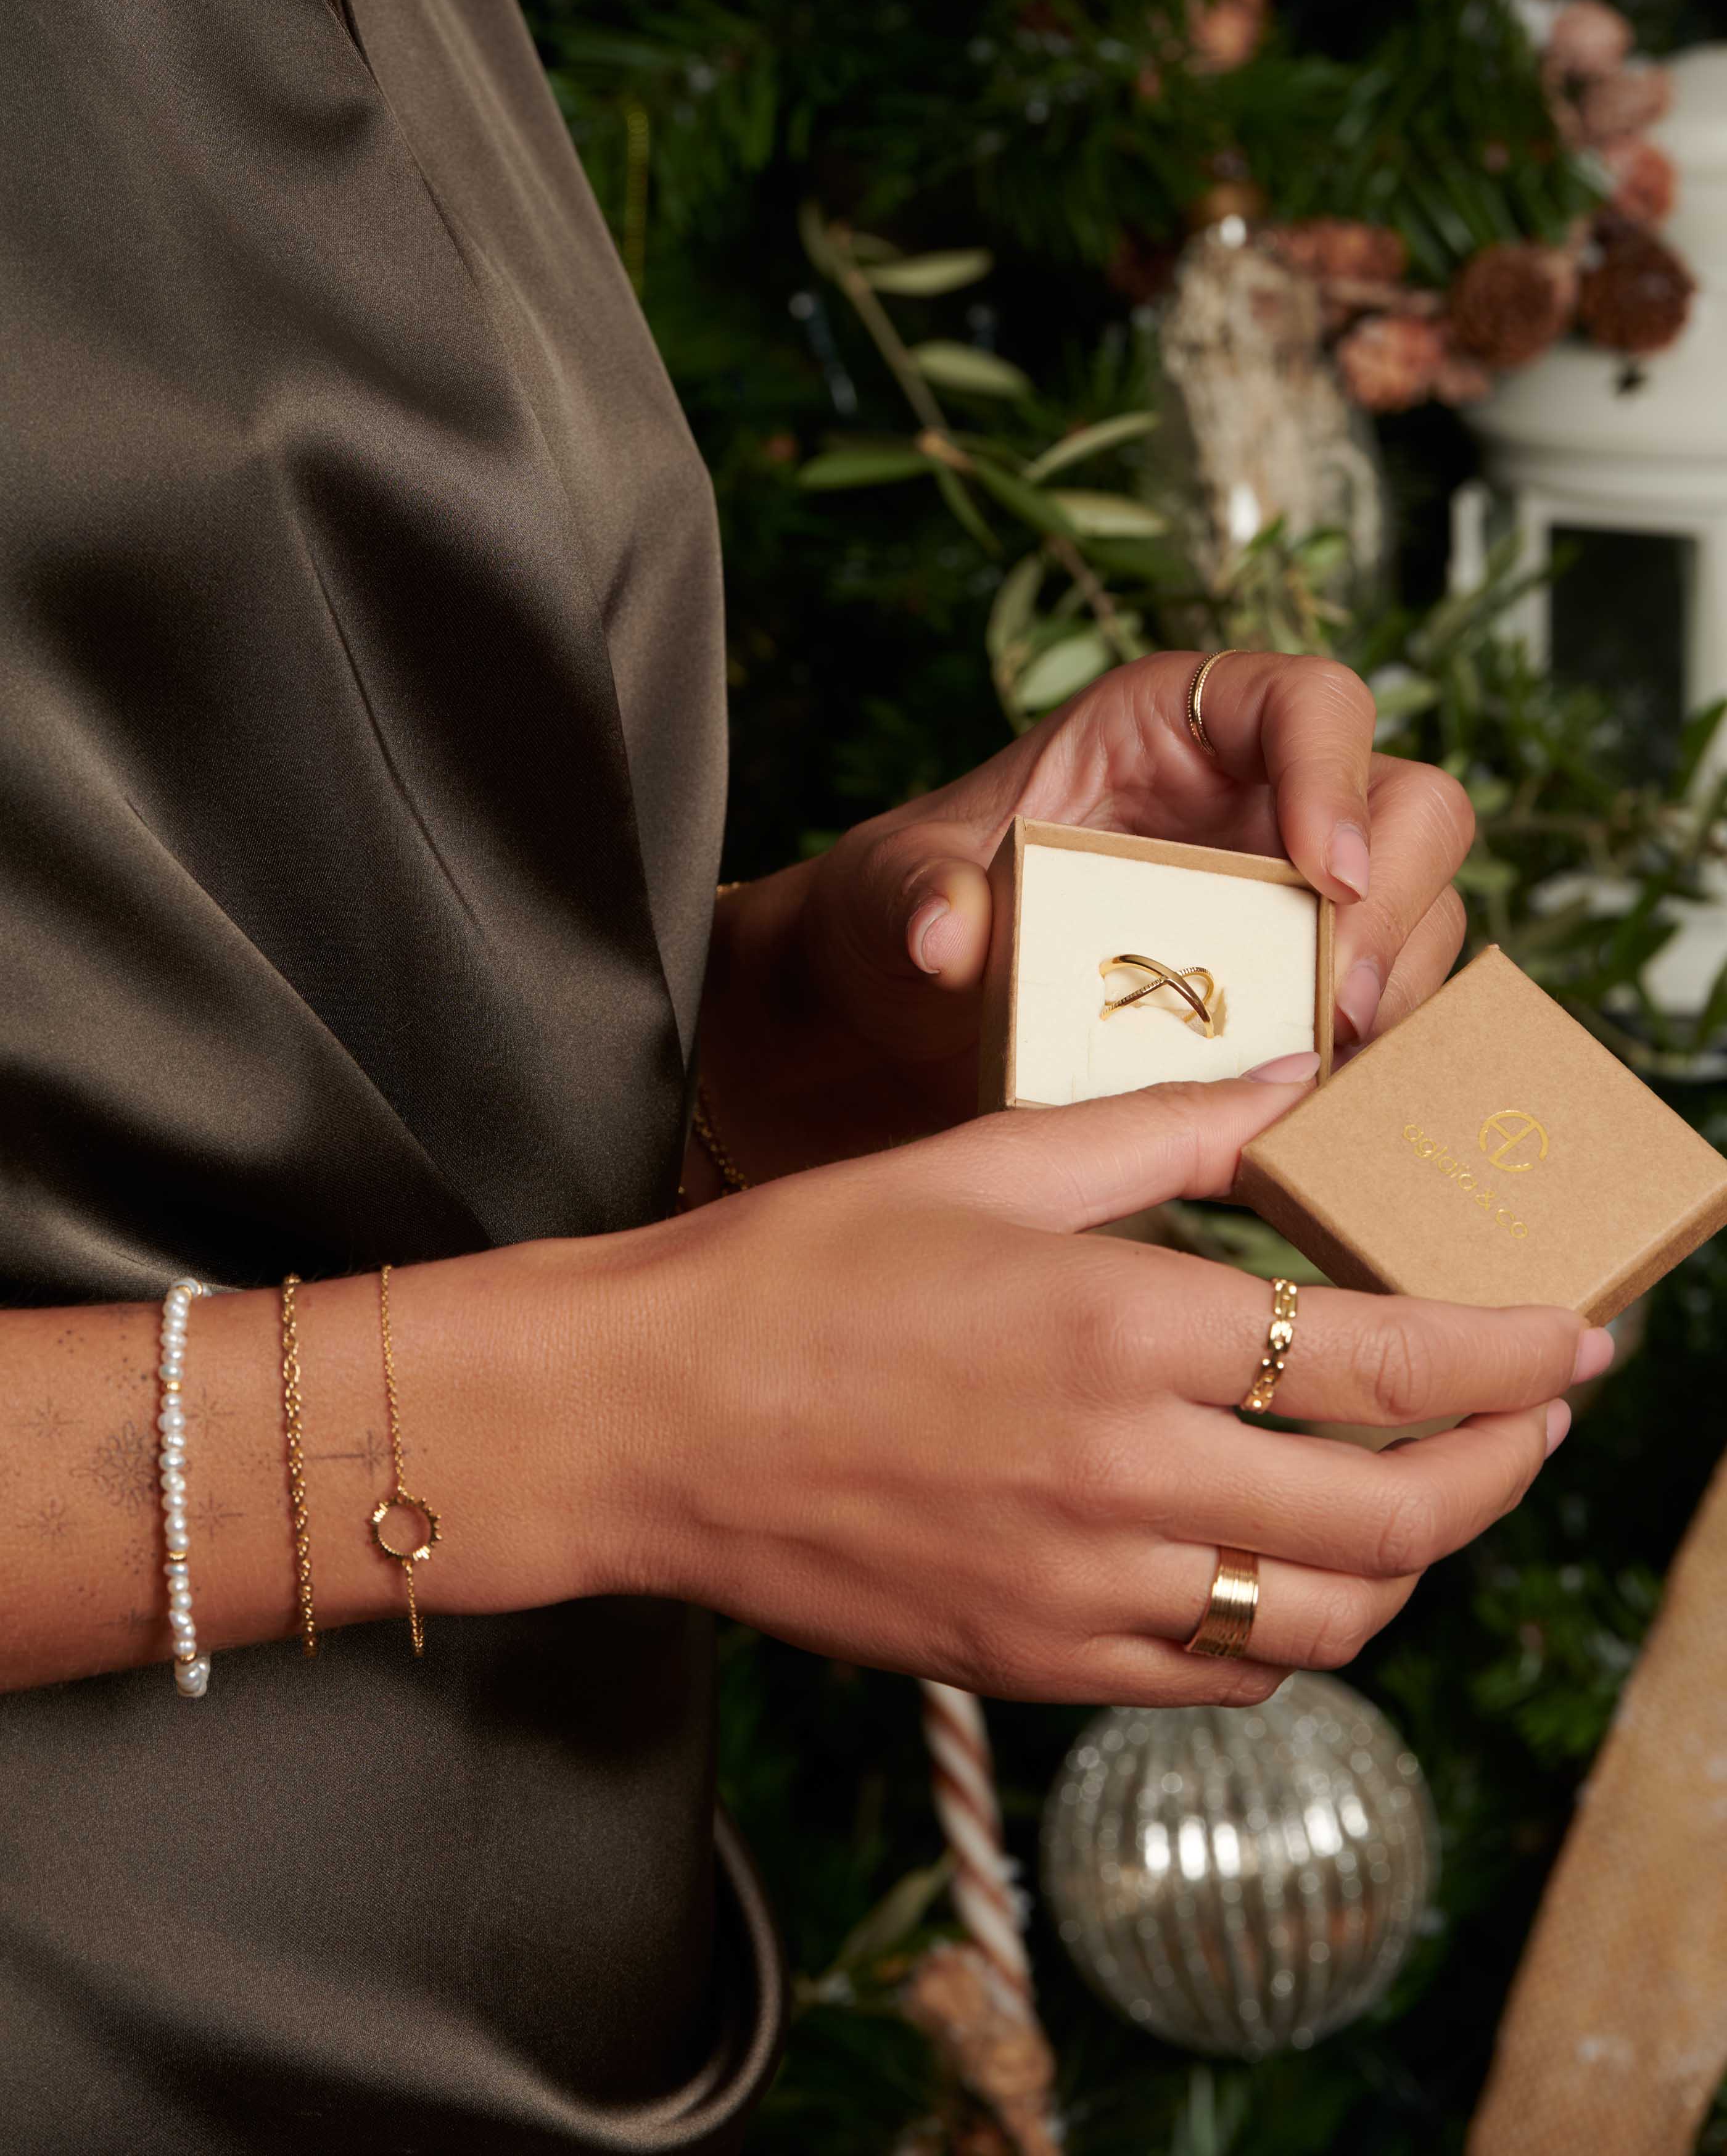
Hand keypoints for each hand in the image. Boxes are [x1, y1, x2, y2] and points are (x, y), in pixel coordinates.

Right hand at [594, 1078, 1603, 1702]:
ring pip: (1325, 1623)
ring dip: (1410, 1564)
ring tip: (1423, 1496)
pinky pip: (1220, 1681)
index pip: (1389, 1361)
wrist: (639, 1418)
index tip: (1583, 1340)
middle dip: (1503, 1470)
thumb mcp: (982, 1162)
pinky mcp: (1030, 1663)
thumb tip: (1300, 1074)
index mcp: (1119, 1326)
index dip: (1517, 1356)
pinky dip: (1290, 1632)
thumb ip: (1167, 1124)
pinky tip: (1280, 1568)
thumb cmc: (794, 1270)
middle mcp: (1120, 1477)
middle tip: (1535, 1424)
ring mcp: (1077, 1591)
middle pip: (1394, 1518)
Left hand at [700, 650, 1473, 1179]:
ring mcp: (1292, 899)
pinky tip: (1315, 1117)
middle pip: (1412, 810)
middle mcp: (1259, 799)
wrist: (902, 1013)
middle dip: (1394, 907)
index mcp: (1176, 723)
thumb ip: (911, 895)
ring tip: (1321, 1079)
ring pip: (1419, 921)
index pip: (1311, 702)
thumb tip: (947, 932)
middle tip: (1339, 1008)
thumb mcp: (888, 890)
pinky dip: (1368, 1066)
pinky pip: (1383, 1017)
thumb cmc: (908, 909)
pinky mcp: (1295, 993)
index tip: (1322, 871)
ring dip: (1392, 1001)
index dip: (1337, 774)